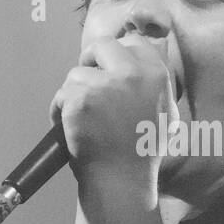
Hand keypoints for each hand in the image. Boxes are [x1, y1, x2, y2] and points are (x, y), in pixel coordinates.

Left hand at [49, 34, 181, 191]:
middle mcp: (133, 74)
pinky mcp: (80, 99)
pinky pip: (61, 94)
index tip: (107, 67)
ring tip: (82, 119)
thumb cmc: (140, 153)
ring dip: (73, 93)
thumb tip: (139, 58)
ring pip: (77, 73)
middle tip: (86, 83)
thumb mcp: (163, 113)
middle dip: (90, 61)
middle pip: (101, 46)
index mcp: (156, 75)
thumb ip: (152, 84)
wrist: (121, 181)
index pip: (133, 42)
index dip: (116, 53)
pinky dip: (59, 111)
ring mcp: (105, 85)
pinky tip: (71, 128)